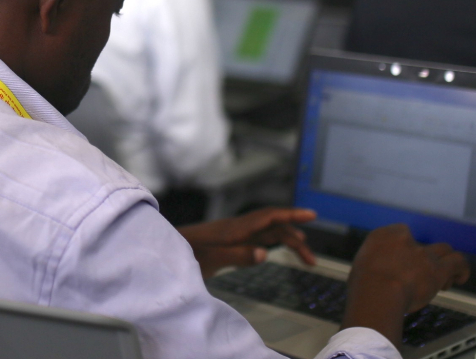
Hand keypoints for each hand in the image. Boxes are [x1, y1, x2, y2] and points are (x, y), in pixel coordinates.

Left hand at [178, 207, 316, 278]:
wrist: (163, 252)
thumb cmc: (183, 254)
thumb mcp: (210, 259)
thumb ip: (236, 256)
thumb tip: (265, 254)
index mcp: (235, 229)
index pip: (270, 217)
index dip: (292, 215)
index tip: (312, 215)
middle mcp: (238, 228)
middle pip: (274, 227)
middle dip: (296, 238)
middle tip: (312, 261)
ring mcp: (234, 235)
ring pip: (268, 234)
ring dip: (287, 243)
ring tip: (305, 259)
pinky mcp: (229, 242)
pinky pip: (258, 239)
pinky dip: (273, 244)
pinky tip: (276, 251)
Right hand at [342, 224, 469, 345]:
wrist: (378, 292)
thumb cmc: (363, 286)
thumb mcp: (361, 267)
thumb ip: (374, 264)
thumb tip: (380, 272)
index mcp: (383, 235)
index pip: (400, 233)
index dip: (404, 249)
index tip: (403, 263)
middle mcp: (406, 239)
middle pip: (423, 243)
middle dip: (425, 256)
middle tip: (423, 272)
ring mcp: (424, 253)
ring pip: (444, 250)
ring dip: (446, 261)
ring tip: (446, 276)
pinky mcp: (439, 268)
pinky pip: (458, 263)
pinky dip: (461, 270)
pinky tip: (460, 278)